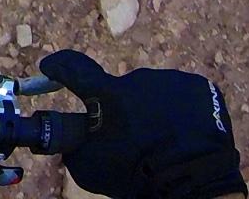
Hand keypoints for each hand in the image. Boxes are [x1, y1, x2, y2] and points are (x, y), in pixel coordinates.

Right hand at [38, 50, 246, 198]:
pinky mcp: (199, 87)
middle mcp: (137, 79)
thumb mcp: (91, 169)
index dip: (59, 67)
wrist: (196, 182)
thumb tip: (73, 137)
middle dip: (123, 111)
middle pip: (122, 90)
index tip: (49, 67)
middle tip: (133, 139)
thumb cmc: (138, 175)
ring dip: (153, 111)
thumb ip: (74, 145)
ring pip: (154, 93)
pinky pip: (181, 95)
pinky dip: (180, 112)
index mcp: (108, 95)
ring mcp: (171, 80)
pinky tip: (184, 135)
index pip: (73, 68)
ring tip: (164, 141)